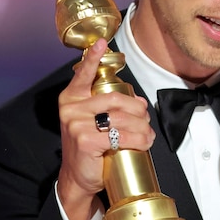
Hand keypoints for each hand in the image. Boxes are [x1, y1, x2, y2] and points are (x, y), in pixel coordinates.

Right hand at [56, 38, 154, 219]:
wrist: (78, 177)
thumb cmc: (89, 146)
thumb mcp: (91, 121)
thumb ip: (105, 105)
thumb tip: (137, 100)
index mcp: (71, 98)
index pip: (83, 74)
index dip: (93, 58)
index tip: (100, 43)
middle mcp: (71, 108)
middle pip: (115, 98)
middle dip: (137, 109)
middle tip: (145, 118)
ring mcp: (76, 124)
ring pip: (122, 118)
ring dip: (142, 127)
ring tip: (148, 135)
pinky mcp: (85, 140)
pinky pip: (121, 136)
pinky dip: (139, 140)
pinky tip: (144, 143)